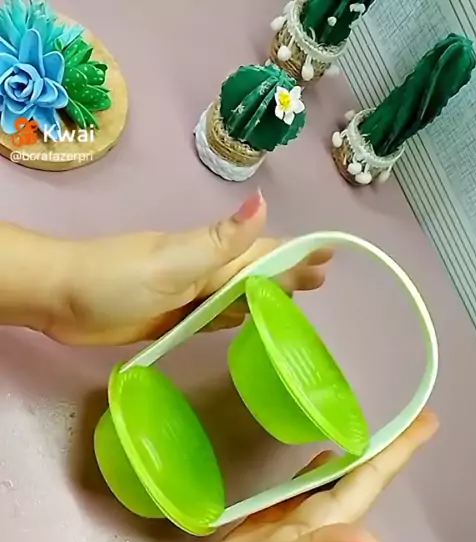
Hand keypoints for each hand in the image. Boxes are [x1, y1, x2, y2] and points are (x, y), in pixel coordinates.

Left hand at [46, 191, 331, 344]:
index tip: (329, 254)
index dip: (295, 253)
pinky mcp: (169, 317)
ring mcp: (185, 295)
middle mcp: (201, 272)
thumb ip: (219, 241)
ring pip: (236, 295)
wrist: (61, 299)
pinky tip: (243, 320)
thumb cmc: (116, 280)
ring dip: (266, 294)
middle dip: (287, 273)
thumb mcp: (173, 261)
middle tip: (320, 281)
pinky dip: (234, 316)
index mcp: (207, 255)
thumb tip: (264, 203)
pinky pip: (213, 315)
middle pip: (254, 272)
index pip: (262, 251)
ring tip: (294, 297)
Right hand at [180, 411, 437, 541]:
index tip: (429, 421)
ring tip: (375, 429)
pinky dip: (316, 470)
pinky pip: (301, 488)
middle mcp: (319, 521)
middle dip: (388, 448)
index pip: (369, 481)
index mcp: (327, 526)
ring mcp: (294, 522)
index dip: (398, 451)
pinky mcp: (268, 522)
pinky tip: (320, 456)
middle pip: (360, 477)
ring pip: (335, 481)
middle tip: (418, 417)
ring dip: (357, 457)